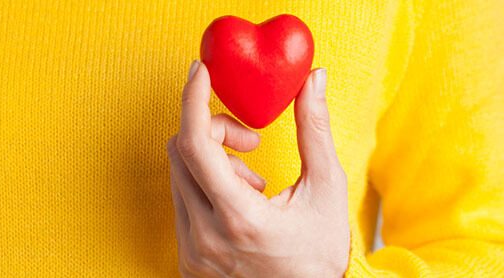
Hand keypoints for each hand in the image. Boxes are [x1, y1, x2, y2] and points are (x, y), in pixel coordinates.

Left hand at [166, 61, 349, 276]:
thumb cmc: (319, 252)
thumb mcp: (326, 190)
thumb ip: (315, 131)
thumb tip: (313, 80)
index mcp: (240, 219)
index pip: (197, 146)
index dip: (193, 101)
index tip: (200, 73)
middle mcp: (205, 237)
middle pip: (181, 152)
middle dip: (212, 129)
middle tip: (250, 140)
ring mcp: (191, 251)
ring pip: (177, 175)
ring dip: (209, 161)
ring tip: (250, 183)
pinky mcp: (185, 259)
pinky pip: (179, 201)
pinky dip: (202, 186)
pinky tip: (236, 201)